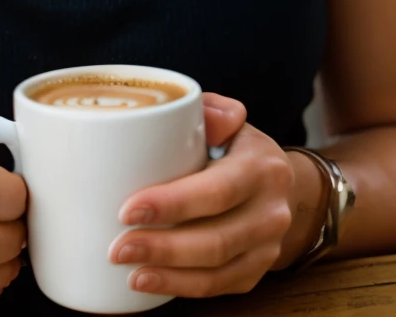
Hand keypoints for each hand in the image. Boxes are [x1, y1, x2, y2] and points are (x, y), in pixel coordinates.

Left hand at [108, 93, 319, 299]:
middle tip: (117, 248)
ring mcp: (267, 248)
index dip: (173, 204)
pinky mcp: (256, 273)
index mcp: (262, 167)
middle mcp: (271, 212)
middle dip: (162, 247)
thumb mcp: (231, 121)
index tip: (127, 210)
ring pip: (217, 271)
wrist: (278, 185)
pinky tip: (148, 283)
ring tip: (127, 269)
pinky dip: (181, 287)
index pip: (218, 190)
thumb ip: (211, 111)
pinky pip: (218, 287)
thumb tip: (187, 108)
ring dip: (168, 274)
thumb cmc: (236, 147)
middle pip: (215, 240)